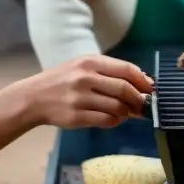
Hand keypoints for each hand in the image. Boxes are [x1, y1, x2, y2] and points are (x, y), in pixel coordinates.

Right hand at [25, 55, 153, 129]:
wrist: (33, 97)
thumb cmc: (62, 80)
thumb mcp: (82, 66)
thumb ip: (109, 71)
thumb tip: (142, 82)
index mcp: (90, 62)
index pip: (126, 69)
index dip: (143, 80)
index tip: (151, 88)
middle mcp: (85, 78)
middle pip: (124, 88)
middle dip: (139, 98)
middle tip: (144, 105)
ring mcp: (80, 98)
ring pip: (117, 106)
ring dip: (128, 112)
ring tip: (129, 112)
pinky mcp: (76, 116)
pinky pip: (106, 120)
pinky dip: (116, 121)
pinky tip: (115, 118)